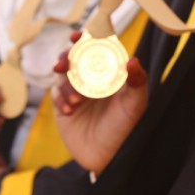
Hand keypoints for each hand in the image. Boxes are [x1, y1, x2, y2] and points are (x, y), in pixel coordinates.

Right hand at [51, 33, 148, 174]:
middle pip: (75, 58)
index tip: (77, 37)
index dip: (87, 39)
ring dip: (66, 84)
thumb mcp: (135, 104)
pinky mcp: (63, 105)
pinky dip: (61, 98)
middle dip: (67, 58)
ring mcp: (77, 91)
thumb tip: (132, 59)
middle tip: (64, 64)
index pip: (97, 49)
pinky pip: (56, 93)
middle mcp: (93, 78)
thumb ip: (137, 81)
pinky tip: (70, 110)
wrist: (107, 158)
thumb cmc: (126, 129)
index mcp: (111, 73)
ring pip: (64, 75)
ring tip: (77, 102)